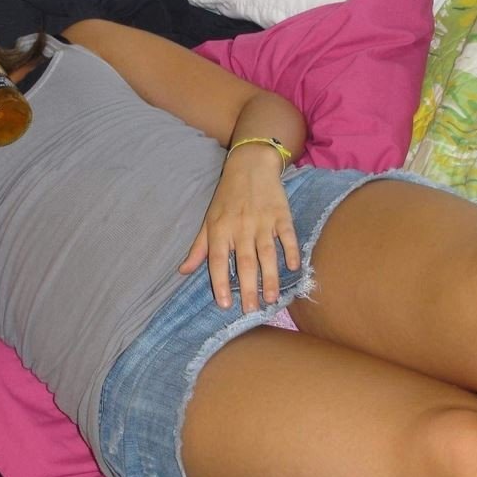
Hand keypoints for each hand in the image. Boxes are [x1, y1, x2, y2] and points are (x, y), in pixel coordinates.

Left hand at [179, 146, 299, 311]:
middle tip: (251, 310)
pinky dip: (291, 251)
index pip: (218, 261)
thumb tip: (183, 271)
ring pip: (267, 253)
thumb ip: (199, 248)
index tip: (225, 305)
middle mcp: (240, 227)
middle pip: (245, 262)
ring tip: (272, 298)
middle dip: (248, 288)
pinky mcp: (281, 214)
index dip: (220, 283)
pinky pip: (287, 235)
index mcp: (220, 230)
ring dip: (270, 277)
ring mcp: (262, 221)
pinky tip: (294, 267)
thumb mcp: (209, 220)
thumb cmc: (226, 197)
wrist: (250, 165)